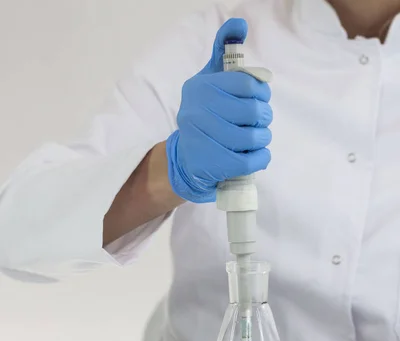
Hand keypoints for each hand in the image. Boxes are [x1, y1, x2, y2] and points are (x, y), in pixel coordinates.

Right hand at [166, 18, 271, 202]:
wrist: (186, 160)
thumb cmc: (205, 115)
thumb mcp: (209, 80)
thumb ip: (224, 52)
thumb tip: (240, 23)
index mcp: (201, 87)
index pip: (247, 85)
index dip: (262, 92)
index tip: (260, 98)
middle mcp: (198, 111)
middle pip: (254, 111)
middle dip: (263, 118)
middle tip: (260, 122)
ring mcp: (204, 139)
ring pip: (254, 137)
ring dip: (262, 139)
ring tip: (257, 139)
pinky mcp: (213, 164)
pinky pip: (251, 160)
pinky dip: (261, 158)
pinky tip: (257, 155)